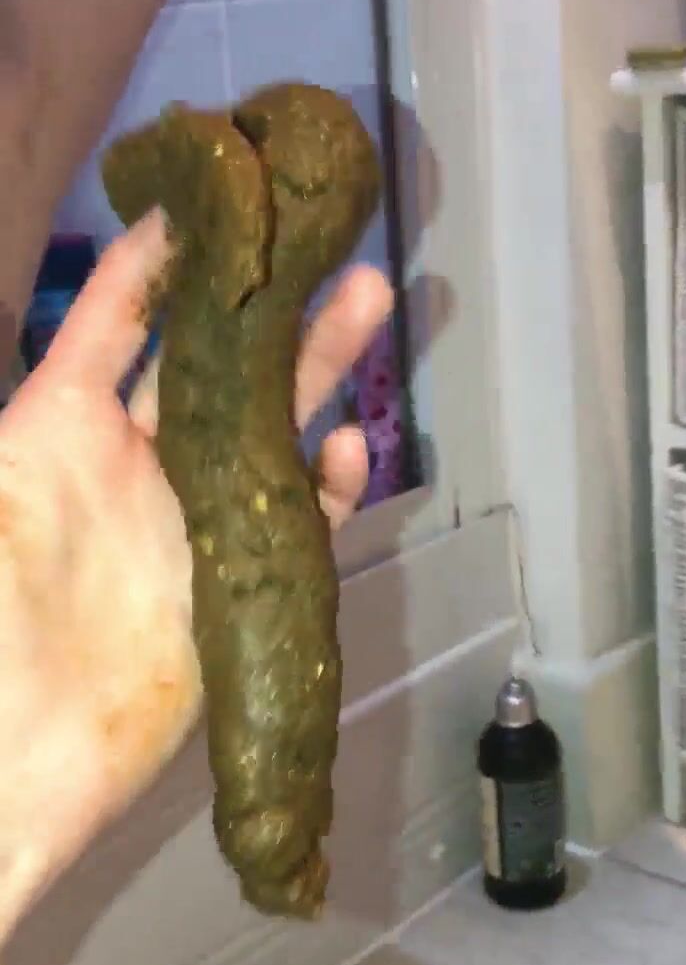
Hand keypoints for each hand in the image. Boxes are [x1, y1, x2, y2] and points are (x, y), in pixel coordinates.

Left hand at [0, 209, 391, 941]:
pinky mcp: (239, 586)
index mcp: (58, 431)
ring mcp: (192, 523)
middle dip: (272, 302)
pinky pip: (297, 523)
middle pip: (215, 364)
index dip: (159, 262)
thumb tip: (75, 334)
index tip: (211, 196)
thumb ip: (38, 413)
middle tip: (330, 241)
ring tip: (372, 303)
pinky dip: (326, 487)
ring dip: (320, 370)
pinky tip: (351, 451)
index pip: (113, 324)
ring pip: (270, 427)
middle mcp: (135, 465)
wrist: (17, 768)